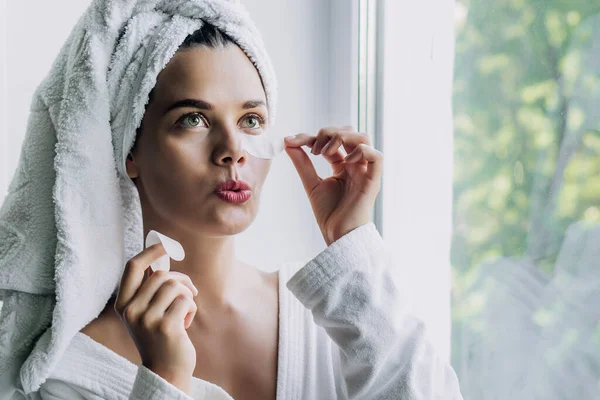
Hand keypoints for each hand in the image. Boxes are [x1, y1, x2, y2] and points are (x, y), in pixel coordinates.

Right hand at [114, 243, 198, 394]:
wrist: (166, 370)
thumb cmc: (160, 336)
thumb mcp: (146, 311)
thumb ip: (149, 288)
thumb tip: (161, 255)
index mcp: (122, 304)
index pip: (133, 267)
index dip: (150, 252)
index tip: (165, 245)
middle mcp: (130, 311)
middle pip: (161, 275)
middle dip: (181, 280)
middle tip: (190, 292)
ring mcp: (146, 319)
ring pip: (174, 285)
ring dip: (187, 294)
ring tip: (185, 309)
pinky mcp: (164, 326)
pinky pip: (185, 300)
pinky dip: (191, 307)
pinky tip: (186, 321)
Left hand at [284, 126, 382, 244]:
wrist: (337, 235)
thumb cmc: (329, 214)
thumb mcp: (311, 183)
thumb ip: (302, 163)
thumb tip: (289, 142)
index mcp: (343, 165)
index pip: (331, 140)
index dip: (312, 136)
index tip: (293, 141)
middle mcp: (356, 165)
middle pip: (349, 132)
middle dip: (328, 133)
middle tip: (313, 148)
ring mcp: (365, 171)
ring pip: (364, 138)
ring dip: (342, 137)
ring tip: (325, 153)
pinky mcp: (373, 181)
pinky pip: (377, 156)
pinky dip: (361, 151)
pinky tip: (344, 160)